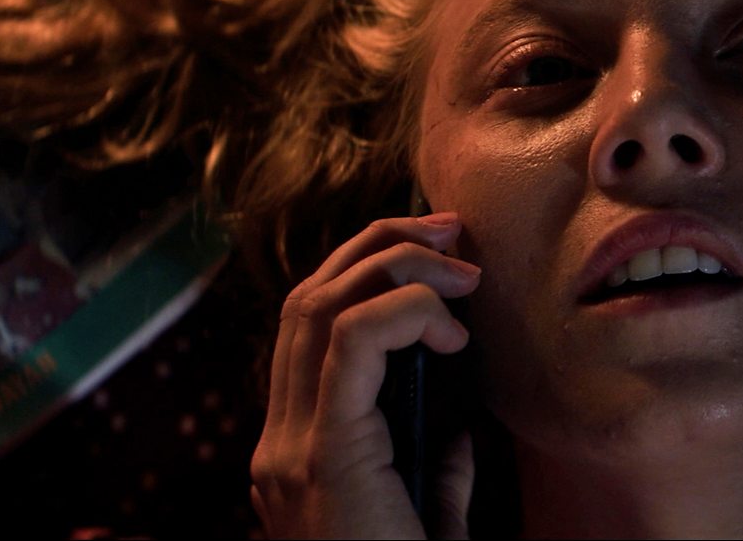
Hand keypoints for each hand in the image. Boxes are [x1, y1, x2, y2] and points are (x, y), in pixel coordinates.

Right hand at [251, 213, 479, 538]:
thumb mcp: (427, 517)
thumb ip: (434, 465)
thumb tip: (462, 423)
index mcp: (297, 446)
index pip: (310, 325)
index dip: (365, 268)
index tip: (435, 251)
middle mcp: (280, 438)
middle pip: (308, 298)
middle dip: (378, 244)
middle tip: (447, 230)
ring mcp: (290, 447)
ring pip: (318, 306)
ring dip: (393, 265)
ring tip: (457, 265)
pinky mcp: (320, 457)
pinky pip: (351, 346)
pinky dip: (401, 313)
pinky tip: (449, 330)